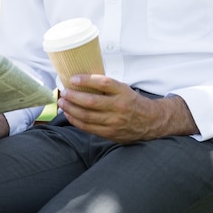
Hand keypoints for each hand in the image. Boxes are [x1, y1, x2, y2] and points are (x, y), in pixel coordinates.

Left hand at [58, 75, 198, 142]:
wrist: (150, 122)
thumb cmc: (132, 102)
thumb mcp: (123, 89)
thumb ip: (106, 87)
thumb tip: (80, 81)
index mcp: (123, 92)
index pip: (103, 83)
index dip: (86, 80)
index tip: (73, 78)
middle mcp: (119, 107)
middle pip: (91, 102)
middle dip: (73, 97)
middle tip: (63, 92)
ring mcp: (114, 122)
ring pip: (87, 116)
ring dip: (71, 109)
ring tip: (62, 103)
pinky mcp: (110, 133)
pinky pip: (88, 128)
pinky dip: (76, 121)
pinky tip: (69, 115)